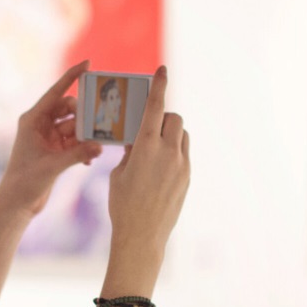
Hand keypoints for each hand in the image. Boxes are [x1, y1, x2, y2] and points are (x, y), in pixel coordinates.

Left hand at [0, 60, 103, 215]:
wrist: (17, 204)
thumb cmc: (25, 182)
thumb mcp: (53, 166)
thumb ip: (77, 154)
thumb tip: (100, 147)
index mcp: (33, 119)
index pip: (56, 92)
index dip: (72, 76)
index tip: (88, 64)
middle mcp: (40, 125)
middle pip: (69, 109)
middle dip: (85, 116)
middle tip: (100, 122)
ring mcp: (48, 138)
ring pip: (75, 126)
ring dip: (86, 136)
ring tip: (95, 147)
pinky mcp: (55, 151)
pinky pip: (75, 142)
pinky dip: (83, 148)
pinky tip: (89, 160)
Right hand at [109, 66, 189, 254]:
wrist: (142, 236)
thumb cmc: (122, 204)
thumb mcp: (118, 173)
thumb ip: (131, 152)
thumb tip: (138, 142)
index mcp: (146, 147)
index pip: (155, 107)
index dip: (159, 86)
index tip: (162, 70)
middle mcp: (169, 152)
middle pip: (173, 119)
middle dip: (163, 117)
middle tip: (149, 127)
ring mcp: (181, 165)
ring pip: (182, 136)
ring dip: (170, 134)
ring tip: (154, 148)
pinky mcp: (187, 178)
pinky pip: (184, 154)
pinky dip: (174, 151)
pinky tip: (159, 167)